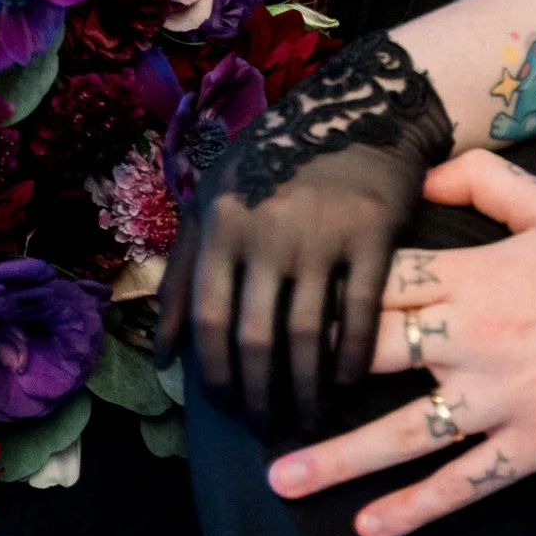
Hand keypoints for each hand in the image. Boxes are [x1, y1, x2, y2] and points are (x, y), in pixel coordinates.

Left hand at [156, 140, 424, 428]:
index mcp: (220, 222)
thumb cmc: (275, 161)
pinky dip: (354, 361)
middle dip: (260, 396)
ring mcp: (321, 232)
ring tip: (309, 419)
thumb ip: (180, 274)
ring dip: (307, 391)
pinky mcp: (373, 233)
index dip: (215, 376)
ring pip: (308, 336)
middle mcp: (266, 229)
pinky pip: (361, 315)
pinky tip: (349, 385)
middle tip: (270, 425)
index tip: (228, 408)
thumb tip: (162, 356)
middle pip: (257, 340)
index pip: (208, 321)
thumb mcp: (213, 199)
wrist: (361, 109)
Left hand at [265, 150, 535, 535]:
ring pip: (403, 434)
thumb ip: (487, 184)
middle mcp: (477, 339)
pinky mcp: (534, 446)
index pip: (381, 280)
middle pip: (372, 354)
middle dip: (304, 373)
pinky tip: (371, 531)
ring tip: (280, 482)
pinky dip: (416, 511)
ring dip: (338, 460)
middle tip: (246, 397)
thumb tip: (431, 172)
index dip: (324, 289)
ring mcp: (503, 399)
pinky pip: (465, 484)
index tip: (272, 301)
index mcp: (479, 275)